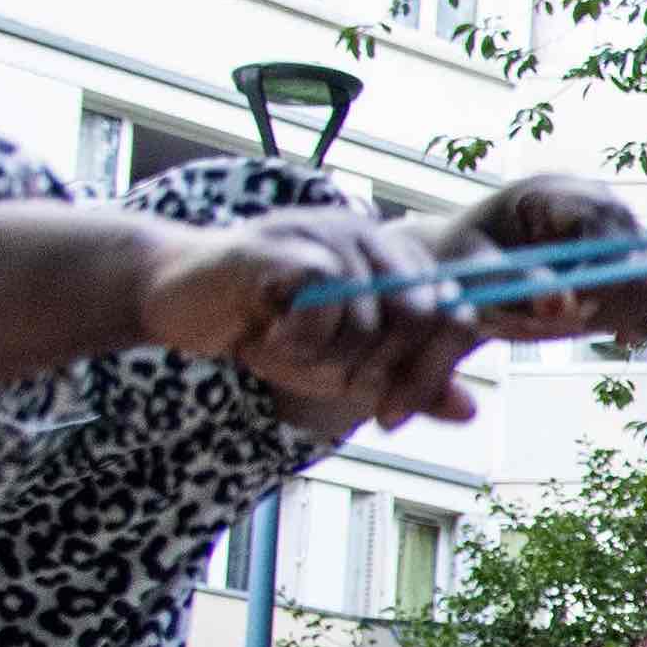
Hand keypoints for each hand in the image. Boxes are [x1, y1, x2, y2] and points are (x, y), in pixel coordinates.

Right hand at [142, 204, 501, 433]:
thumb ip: (406, 382)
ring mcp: (330, 233)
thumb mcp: (345, 366)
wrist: (176, 299)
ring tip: (289, 351)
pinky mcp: (288, 244)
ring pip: (373, 316)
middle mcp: (372, 236)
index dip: (430, 372)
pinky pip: (325, 301)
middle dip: (382, 370)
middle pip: (424, 314)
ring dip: (328, 357)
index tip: (390, 414)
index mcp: (395, 259)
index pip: (455, 312)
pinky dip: (302, 338)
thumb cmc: (266, 329)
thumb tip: (470, 411)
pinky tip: (271, 338)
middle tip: (332, 381)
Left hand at [420, 172, 646, 349]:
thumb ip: (513, 284)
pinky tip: (624, 335)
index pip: (605, 232)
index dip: (594, 281)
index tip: (566, 316)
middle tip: (577, 327)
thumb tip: (562, 309)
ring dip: (642, 316)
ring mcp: (626, 231)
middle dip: (616, 307)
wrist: (475, 260)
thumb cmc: (465, 261)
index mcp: (559, 194)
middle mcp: (604, 205)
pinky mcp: (639, 258)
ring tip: (609, 333)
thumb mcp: (472, 268)